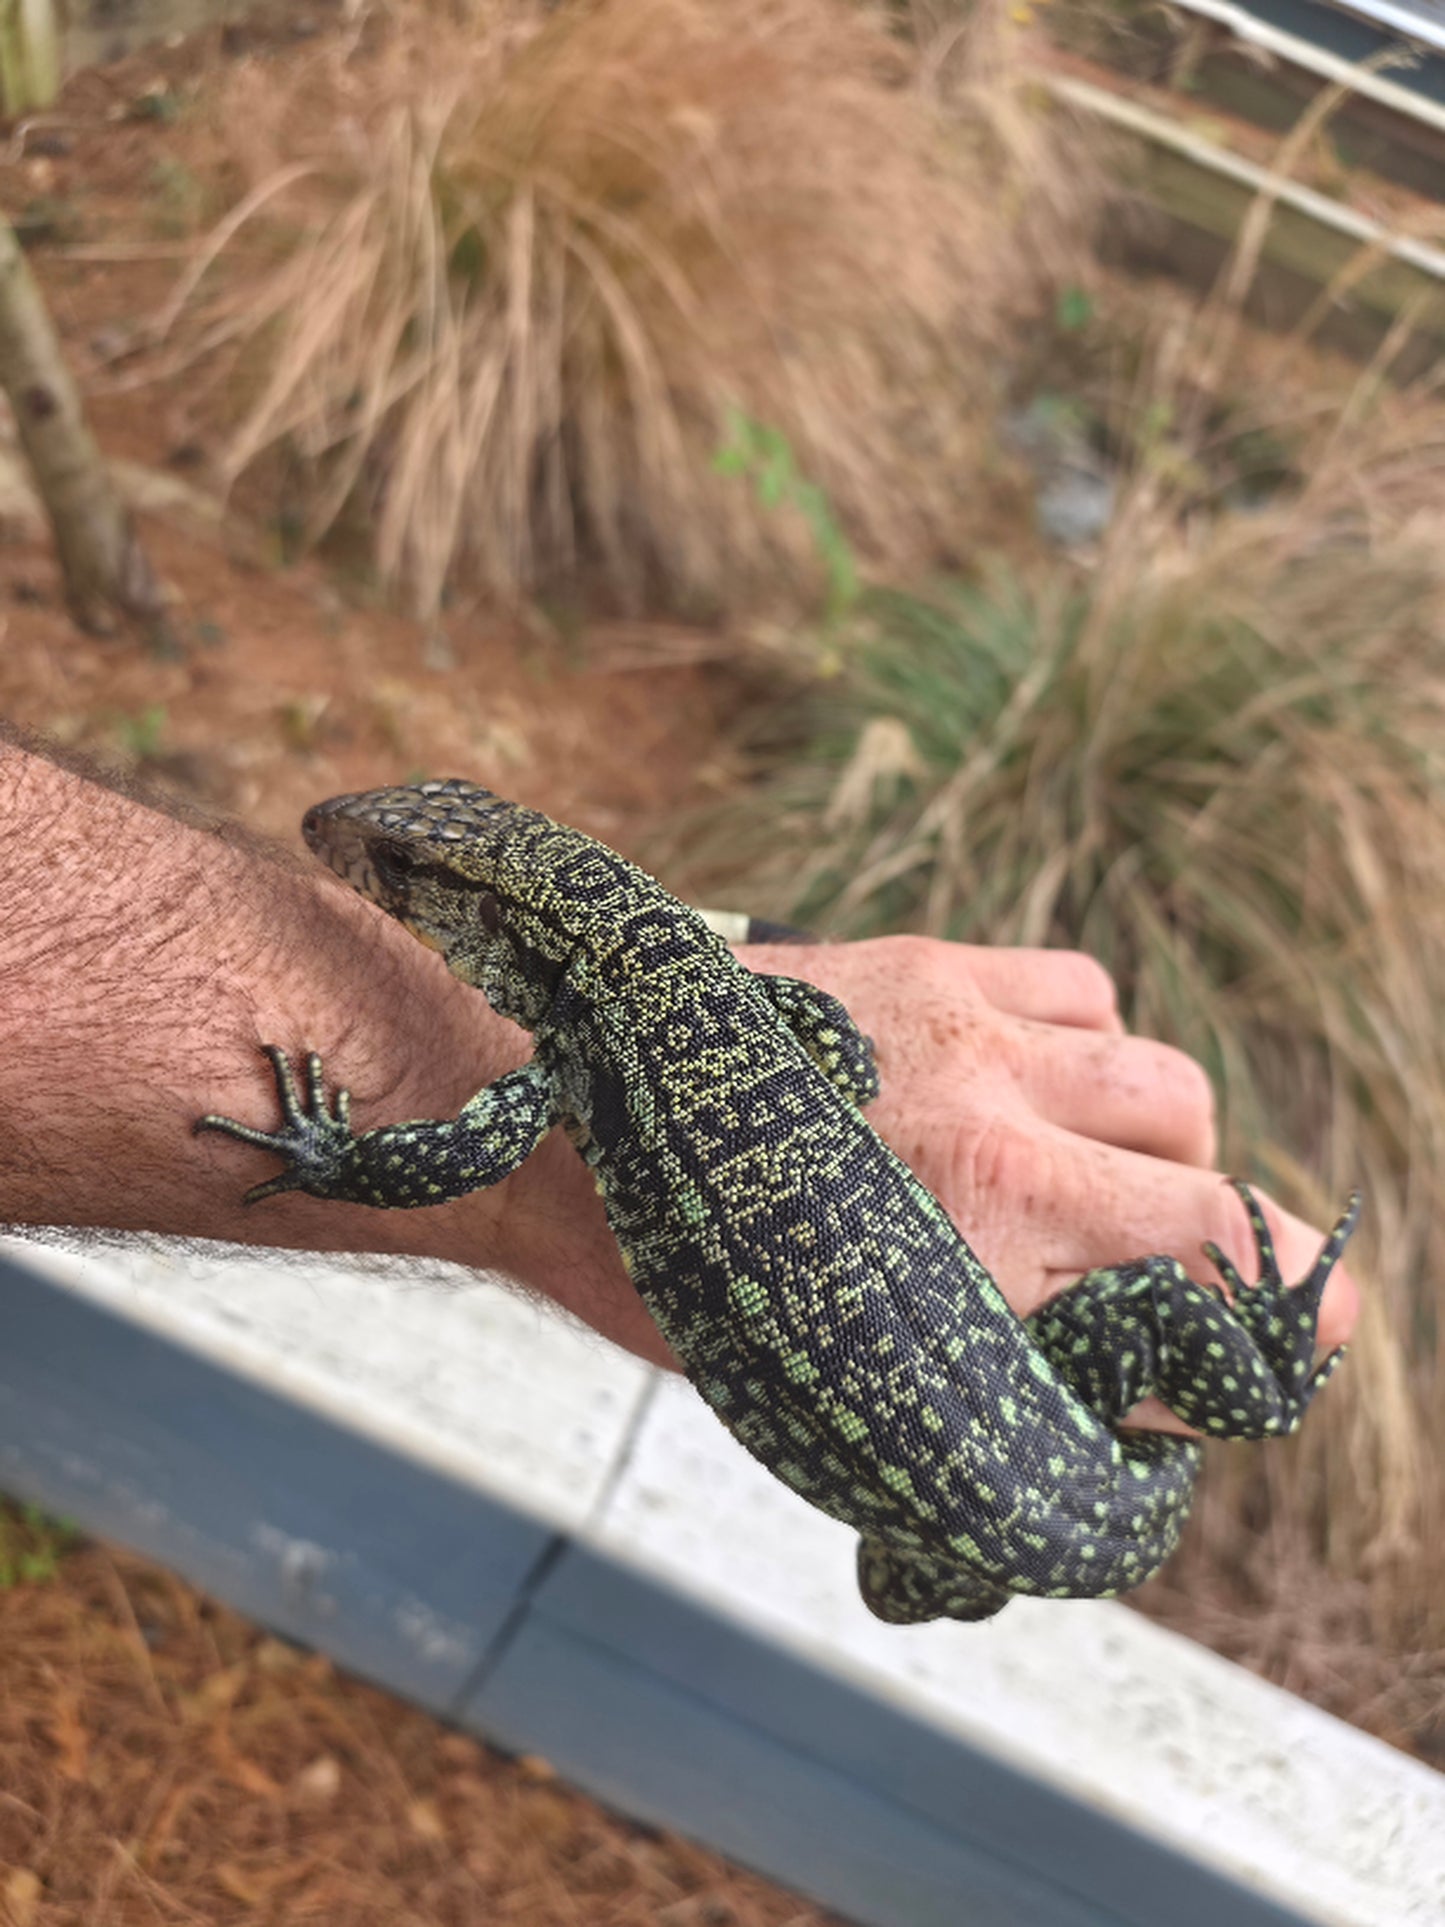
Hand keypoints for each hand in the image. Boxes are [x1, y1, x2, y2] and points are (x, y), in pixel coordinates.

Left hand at [739, 935, 1359, 1435]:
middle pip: (1212, 1192)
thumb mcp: (842, 1380)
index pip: (1201, 1301)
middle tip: (1170, 1275)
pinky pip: (1085, 991)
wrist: (560, 1118)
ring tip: (1098, 1174)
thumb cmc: (683, 1272)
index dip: (1267, 1340)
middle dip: (1227, 1251)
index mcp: (976, 1264)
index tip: (1271, 1356)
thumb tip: (1118, 1382)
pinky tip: (1039, 1078)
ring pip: (1167, 1086)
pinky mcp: (933, 969)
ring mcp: (973, 1042)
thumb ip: (996, 1376)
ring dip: (1164, 1147)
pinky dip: (1091, 1043)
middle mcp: (997, 1144)